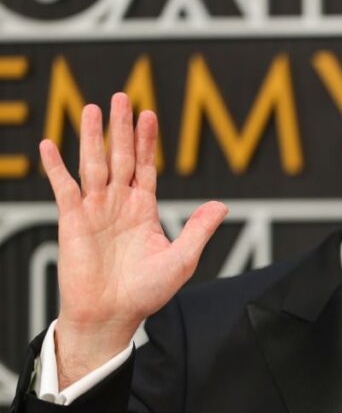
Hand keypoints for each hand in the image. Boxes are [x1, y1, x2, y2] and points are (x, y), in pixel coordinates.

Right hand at [40, 93, 227, 388]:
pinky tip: (49, 144)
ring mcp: (95, 210)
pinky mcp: (73, 221)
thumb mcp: (182, 259)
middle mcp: (119, 204)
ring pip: (94, 164)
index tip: (149, 114)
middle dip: (122, 127)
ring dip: (91, 136)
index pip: (146, 166)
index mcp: (144, 209)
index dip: (148, 140)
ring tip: (92, 108)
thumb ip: (199, 229)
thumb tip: (221, 205)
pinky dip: (55, 167)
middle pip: (121, 156)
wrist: (113, 315)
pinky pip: (63, 188)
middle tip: (122, 96)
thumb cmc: (147, 292)